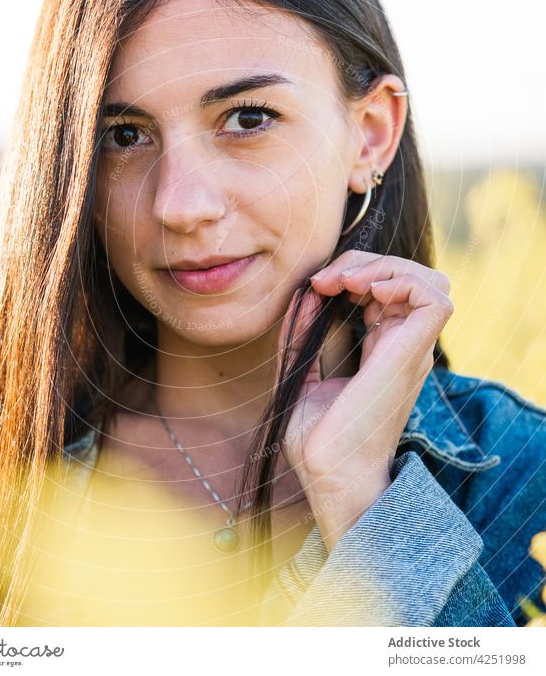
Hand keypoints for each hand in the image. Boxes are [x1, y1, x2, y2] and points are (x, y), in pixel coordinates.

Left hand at [276, 251, 453, 548]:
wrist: (329, 475)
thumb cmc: (317, 441)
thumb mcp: (300, 373)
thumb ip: (302, 334)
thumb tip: (304, 294)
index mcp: (381, 349)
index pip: (386, 289)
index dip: (354, 273)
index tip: (316, 286)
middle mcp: (402, 345)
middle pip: (407, 276)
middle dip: (365, 262)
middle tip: (326, 279)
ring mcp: (411, 349)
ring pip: (427, 279)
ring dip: (385, 266)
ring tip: (347, 280)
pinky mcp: (413, 352)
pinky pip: (436, 298)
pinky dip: (404, 280)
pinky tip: (367, 289)